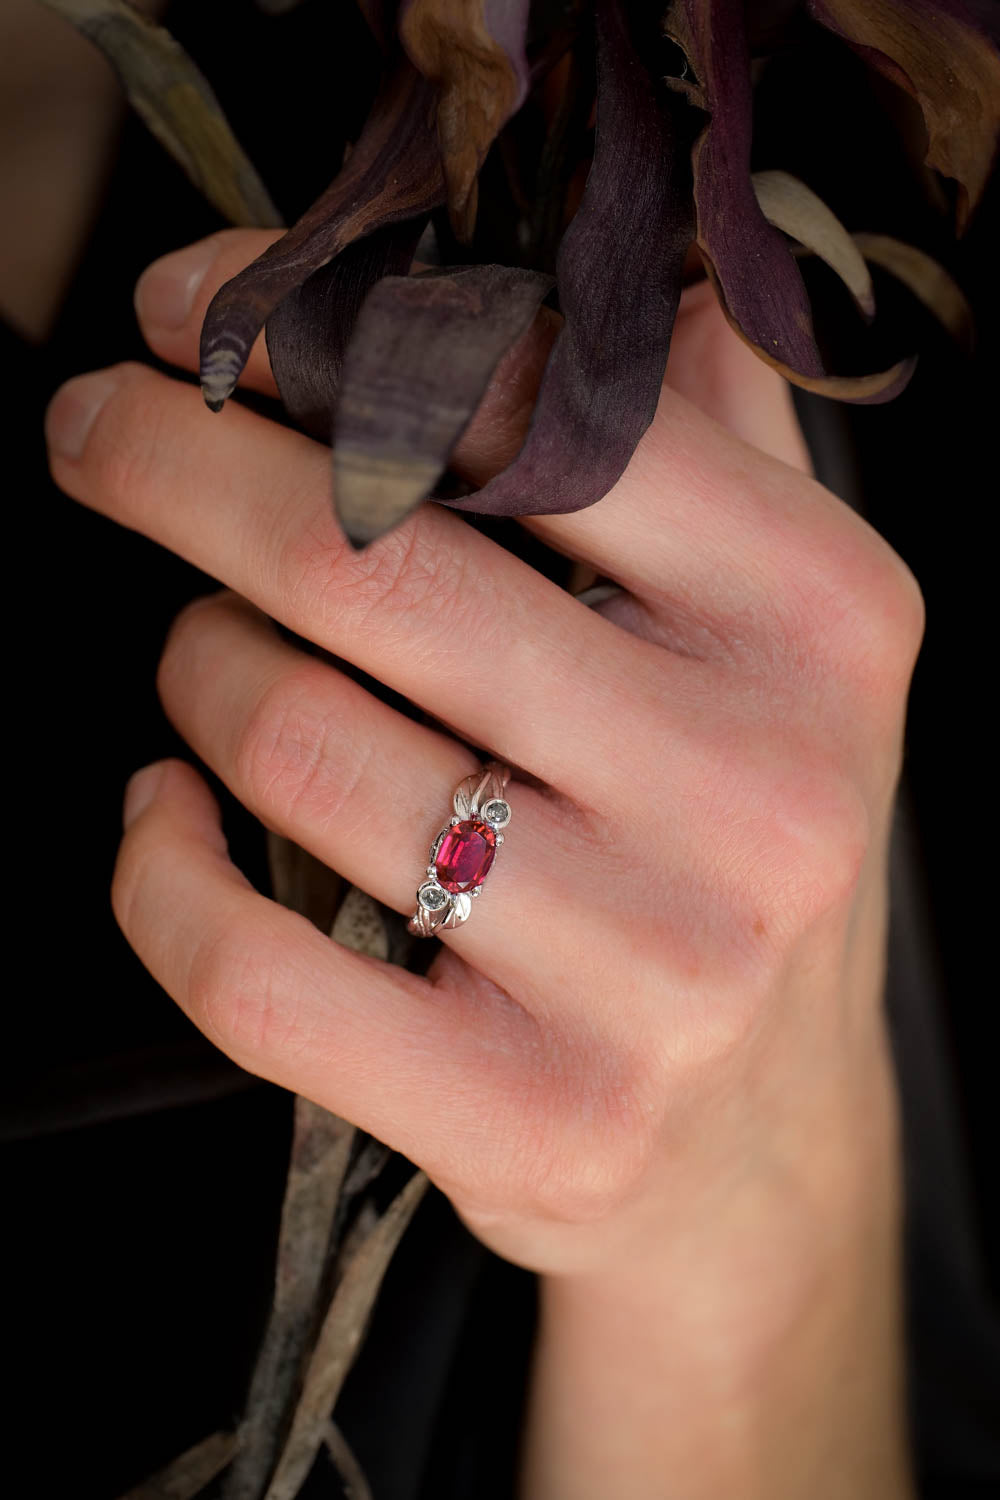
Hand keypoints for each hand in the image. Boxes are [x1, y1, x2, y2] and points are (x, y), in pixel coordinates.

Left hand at [45, 230, 921, 1297]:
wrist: (765, 1139)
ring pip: (289, 745)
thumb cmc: (736, 846)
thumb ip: (692, 444)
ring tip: (207, 659)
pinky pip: (249, 968)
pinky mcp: (536, 1117)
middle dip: (170, 462)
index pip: (529, 405)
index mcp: (817, 621)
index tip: (193, 307)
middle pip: (363, 560)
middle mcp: (758, 789)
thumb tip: (573, 259)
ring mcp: (653, 970)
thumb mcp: (771, 638)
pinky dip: (153, 872)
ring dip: (194, 670)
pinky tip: (161, 818)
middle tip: (96, 428)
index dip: (318, 332)